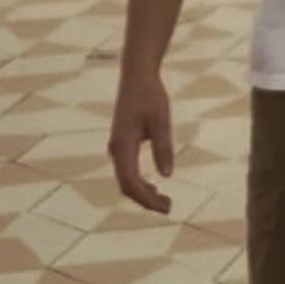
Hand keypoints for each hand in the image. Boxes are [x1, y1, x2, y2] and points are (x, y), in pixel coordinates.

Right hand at [108, 73, 174, 212]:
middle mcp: (116, 150)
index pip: (130, 182)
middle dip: (145, 200)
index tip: (164, 206)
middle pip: (126, 185)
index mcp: (122, 145)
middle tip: (169, 207)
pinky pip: (128, 171)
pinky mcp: (123, 144)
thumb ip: (163, 147)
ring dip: (143, 193)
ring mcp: (118, 148)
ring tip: (164, 201)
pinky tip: (154, 186)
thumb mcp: (161, 119)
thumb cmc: (150, 95)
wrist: (137, 76)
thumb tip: (167, 176)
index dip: (145, 198)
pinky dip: (140, 182)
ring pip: (126, 179)